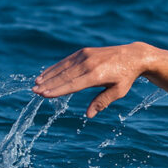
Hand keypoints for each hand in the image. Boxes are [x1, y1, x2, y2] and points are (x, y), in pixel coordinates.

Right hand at [32, 43, 148, 117]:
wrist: (133, 55)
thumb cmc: (126, 77)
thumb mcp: (118, 92)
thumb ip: (102, 102)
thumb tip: (88, 115)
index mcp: (97, 75)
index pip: (73, 84)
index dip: (58, 90)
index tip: (45, 94)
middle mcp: (89, 63)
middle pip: (65, 76)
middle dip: (48, 83)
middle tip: (34, 91)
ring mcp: (86, 55)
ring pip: (63, 67)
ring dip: (49, 75)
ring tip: (36, 83)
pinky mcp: (84, 51)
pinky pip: (67, 61)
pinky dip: (55, 67)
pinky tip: (46, 73)